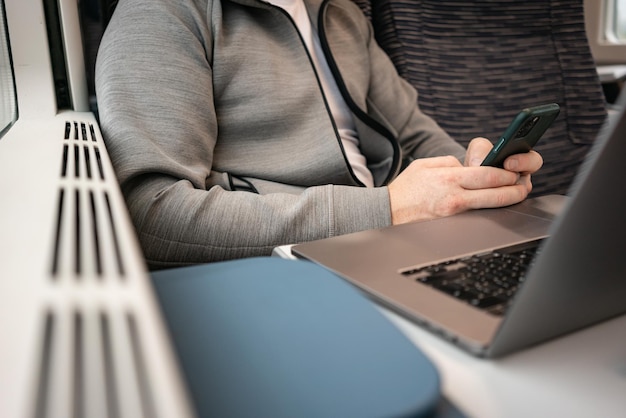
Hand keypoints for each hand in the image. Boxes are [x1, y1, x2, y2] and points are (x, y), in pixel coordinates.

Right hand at [388, 137, 541, 224]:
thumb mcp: (424, 165)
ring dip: (507, 201)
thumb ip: (448, 162)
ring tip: (515, 195)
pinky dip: (488, 211)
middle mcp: (454, 196)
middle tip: (522, 185)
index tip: (514, 171)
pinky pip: (476, 216)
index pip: (488, 174)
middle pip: (496, 193)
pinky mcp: (451, 225)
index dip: (507, 174)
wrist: (386, 212)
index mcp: (449, 177)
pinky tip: (494, 207)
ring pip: (490, 207)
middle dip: (515, 189)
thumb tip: (467, 167)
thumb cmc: (405, 188)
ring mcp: (454, 214)